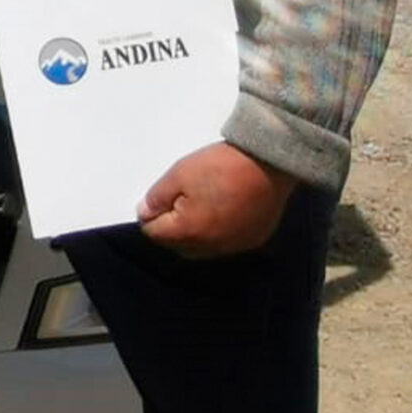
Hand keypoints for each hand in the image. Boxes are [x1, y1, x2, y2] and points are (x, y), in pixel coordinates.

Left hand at [137, 144, 294, 257]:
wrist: (267, 164)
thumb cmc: (221, 166)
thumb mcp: (179, 173)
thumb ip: (157, 197)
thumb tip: (144, 213)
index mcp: (189, 232)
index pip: (155, 234)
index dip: (150, 216)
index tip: (156, 200)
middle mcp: (211, 247)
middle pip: (177, 246)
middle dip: (169, 229)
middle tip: (174, 201)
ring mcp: (234, 247)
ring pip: (201, 248)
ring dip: (193, 234)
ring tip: (198, 206)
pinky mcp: (252, 241)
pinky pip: (224, 244)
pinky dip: (216, 233)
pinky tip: (221, 212)